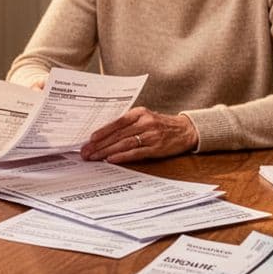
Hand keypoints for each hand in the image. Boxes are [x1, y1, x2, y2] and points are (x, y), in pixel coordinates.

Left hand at [79, 107, 197, 162]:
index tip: (90, 139)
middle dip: (99, 144)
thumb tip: (105, 133)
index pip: (117, 122)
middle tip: (86, 152)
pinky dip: (122, 156)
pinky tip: (112, 160)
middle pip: (118, 134)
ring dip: (107, 151)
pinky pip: (136, 153)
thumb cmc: (162, 125)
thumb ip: (128, 123)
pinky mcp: (156, 148)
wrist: (186, 130)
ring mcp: (151, 135)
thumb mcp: (146, 117)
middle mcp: (145, 122)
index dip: (102, 131)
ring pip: (124, 143)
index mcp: (139, 113)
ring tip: (94, 157)